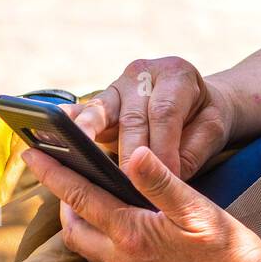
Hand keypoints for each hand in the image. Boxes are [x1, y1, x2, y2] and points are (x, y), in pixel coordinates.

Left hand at [20, 141, 260, 261]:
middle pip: (72, 229)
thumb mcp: (196, 206)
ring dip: (78, 222)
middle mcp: (123, 258)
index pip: (79, 197)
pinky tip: (114, 228)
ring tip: (83, 197)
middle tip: (60, 174)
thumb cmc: (227, 250)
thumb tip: (132, 154)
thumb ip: (160, 180)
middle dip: (60, 200)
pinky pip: (104, 261)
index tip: (31, 153)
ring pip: (86, 248)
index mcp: (131, 233)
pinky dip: (97, 240)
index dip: (53, 173)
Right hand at [61, 56, 237, 180]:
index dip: (162, 147)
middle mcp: (142, 74)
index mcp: (175, 74)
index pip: (164, 113)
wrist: (198, 102)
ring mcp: (117, 87)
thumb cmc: (204, 120)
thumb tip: (165, 178)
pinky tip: (49, 135)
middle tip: (129, 187)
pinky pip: (80, 113)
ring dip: (87, 137)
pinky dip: (66, 125)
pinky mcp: (99, 103)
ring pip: (100, 112)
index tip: (164, 179)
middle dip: (129, 155)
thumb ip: (192, 152)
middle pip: (132, 117)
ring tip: (79, 160)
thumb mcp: (212, 131)